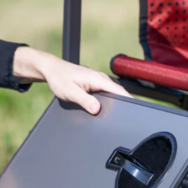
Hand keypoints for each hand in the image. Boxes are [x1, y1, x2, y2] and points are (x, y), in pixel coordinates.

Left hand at [13, 47, 131, 113]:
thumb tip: (96, 109)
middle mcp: (101, 79)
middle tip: (128, 117)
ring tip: (121, 114)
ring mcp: (100, 81)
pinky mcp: (97, 84)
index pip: (119, 91)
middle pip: (119, 93)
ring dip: (118, 102)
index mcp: (97, 79)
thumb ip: (84, 100)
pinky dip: (111, 101)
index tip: (135, 110)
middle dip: (125, 104)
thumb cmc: (60, 78)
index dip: (129, 100)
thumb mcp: (70, 92)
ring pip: (114, 93)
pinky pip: (108, 93)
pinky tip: (109, 108)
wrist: (52, 70)